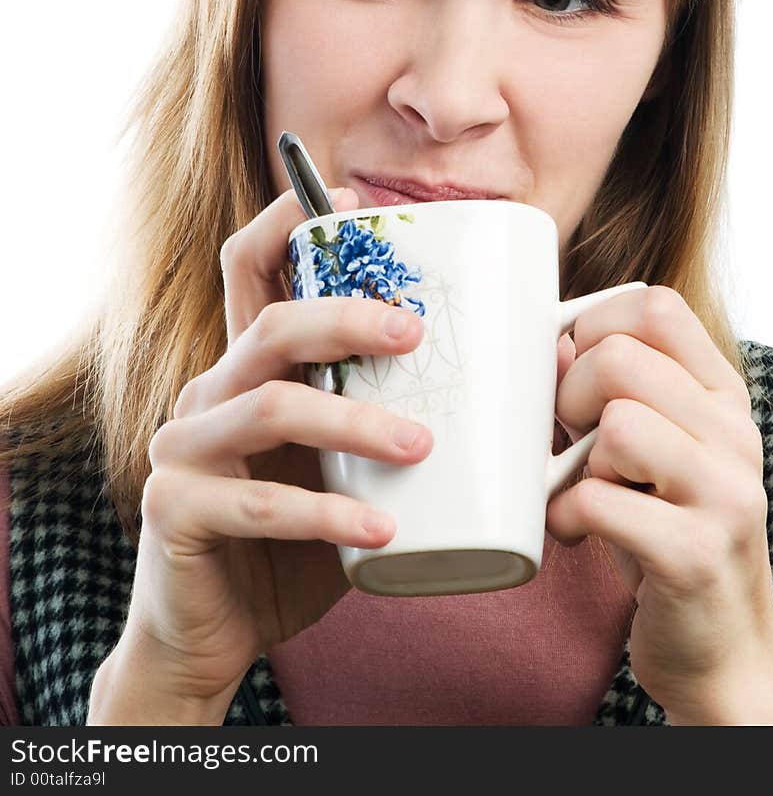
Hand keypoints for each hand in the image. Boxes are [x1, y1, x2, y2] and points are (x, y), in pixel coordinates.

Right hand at [112, 185, 432, 713]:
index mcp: (245, 370)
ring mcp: (183, 450)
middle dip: (346, 316)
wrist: (217, 636)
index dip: (287, 220)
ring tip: (420, 444)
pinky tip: (384, 532)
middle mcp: (207, 393)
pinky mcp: (177, 510)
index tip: (351, 199)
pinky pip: (259, 504)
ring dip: (353, 421)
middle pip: (271, 325)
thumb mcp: (348, 472)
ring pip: (271, 407)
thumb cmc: (297, 543)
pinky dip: (327, 517)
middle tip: (416, 332)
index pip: (249, 268)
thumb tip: (534, 379)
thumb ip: (398, 423)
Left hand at [546, 285, 772, 720]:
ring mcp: (724, 495)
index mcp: (724, 395)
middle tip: (573, 440)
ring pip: (615, 425)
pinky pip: (597, 501)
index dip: (595, 325)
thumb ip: (613, 390)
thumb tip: (555, 340)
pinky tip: (572, 530)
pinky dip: (563, 516)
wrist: (720, 642)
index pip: (657, 306)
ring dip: (577, 461)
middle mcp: (735, 435)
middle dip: (571, 394)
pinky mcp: (694, 555)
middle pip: (620, 359)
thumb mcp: (652, 446)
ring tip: (585, 488)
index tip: (576, 370)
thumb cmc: (667, 527)